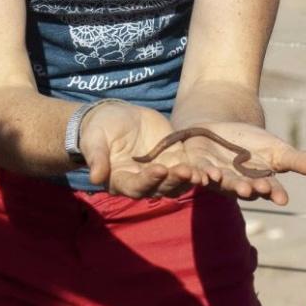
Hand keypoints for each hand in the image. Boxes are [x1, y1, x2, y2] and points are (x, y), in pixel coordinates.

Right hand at [79, 101, 206, 198]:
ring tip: (201, 174)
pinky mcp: (173, 158)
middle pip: (161, 187)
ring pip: (177, 182)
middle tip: (186, 172)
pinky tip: (210, 170)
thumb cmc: (98, 130)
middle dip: (174, 181)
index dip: (148, 180)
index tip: (159, 170)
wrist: (113, 118)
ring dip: (189, 180)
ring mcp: (160, 171)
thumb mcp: (94, 141)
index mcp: (122, 180)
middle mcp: (143, 181)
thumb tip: (95, 177)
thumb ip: (97, 158)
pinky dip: (198, 170)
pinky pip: (188, 167)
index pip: (136, 185)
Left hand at [179, 122, 305, 203]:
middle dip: (247, 188)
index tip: (281, 197)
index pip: (270, 189)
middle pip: (244, 188)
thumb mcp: (277, 149)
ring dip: (221, 182)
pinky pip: (197, 171)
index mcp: (260, 182)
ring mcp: (217, 177)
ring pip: (220, 182)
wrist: (221, 130)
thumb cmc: (253, 143)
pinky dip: (198, 173)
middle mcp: (238, 184)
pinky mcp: (197, 166)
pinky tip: (201, 173)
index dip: (274, 192)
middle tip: (253, 189)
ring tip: (221, 177)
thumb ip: (298, 161)